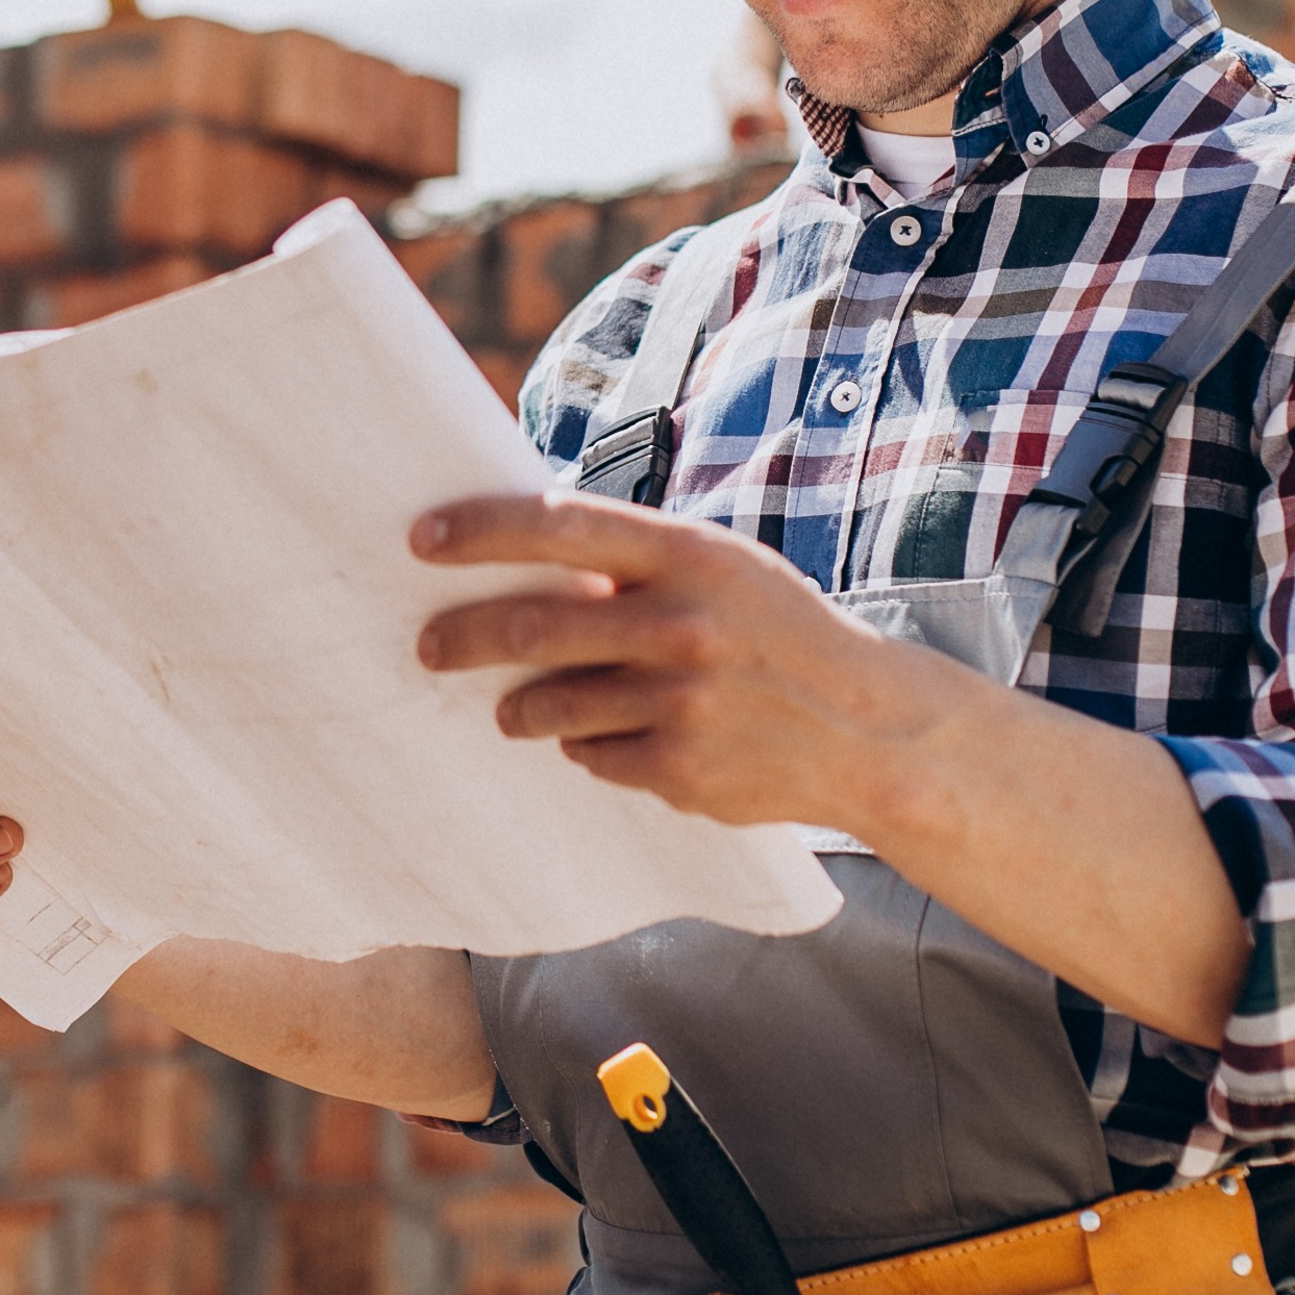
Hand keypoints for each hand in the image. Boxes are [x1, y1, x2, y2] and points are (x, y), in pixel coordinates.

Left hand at [411, 490, 922, 830]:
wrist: (872, 731)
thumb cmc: (776, 632)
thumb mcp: (721, 569)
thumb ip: (635, 561)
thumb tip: (518, 554)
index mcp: (690, 555)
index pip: (560, 524)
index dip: (482, 531)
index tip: (422, 540)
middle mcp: (683, 623)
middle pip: (535, 624)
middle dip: (463, 637)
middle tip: (427, 645)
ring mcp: (681, 702)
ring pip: (551, 702)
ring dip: (518, 705)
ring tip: (510, 705)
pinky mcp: (681, 770)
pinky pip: (592, 755)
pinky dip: (585, 744)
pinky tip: (607, 736)